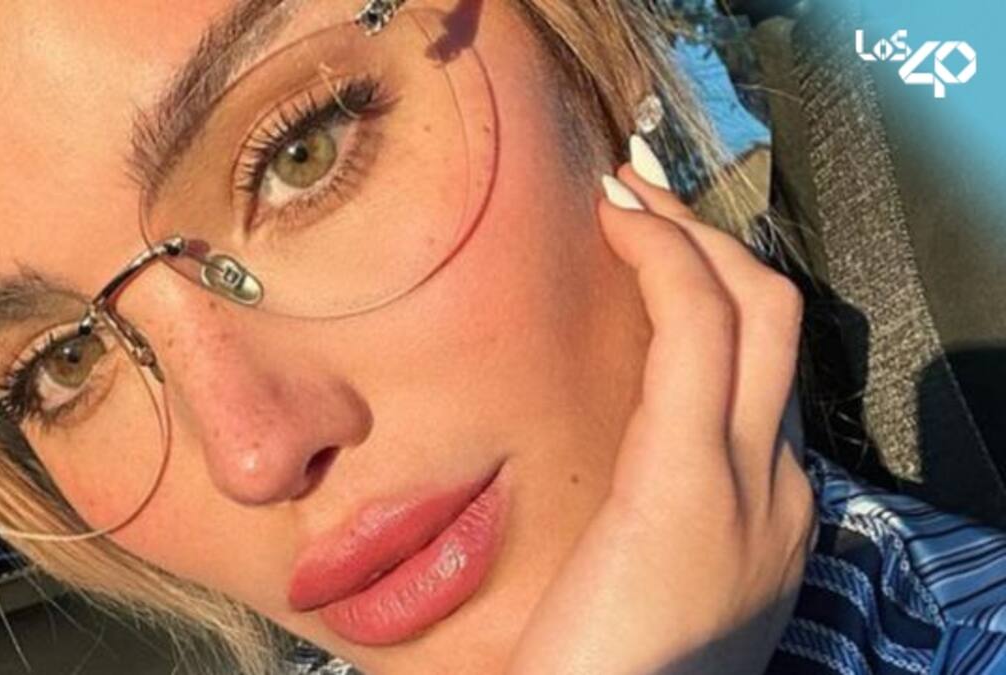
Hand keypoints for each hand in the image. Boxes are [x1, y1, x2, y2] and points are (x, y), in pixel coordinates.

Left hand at [506, 140, 815, 674]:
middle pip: (776, 324)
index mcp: (769, 516)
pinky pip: (694, 333)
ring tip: (625, 191)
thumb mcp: (651, 579)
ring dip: (687, 234)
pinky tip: (618, 224)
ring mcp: (749, 485)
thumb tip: (628, 446)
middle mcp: (780, 492)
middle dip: (714, 245)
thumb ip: (660, 509)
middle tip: (642, 194)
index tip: (651, 252)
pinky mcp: (687, 480)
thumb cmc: (599, 666)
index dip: (714, 297)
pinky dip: (663, 261)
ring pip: (749, 311)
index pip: (760, 374)